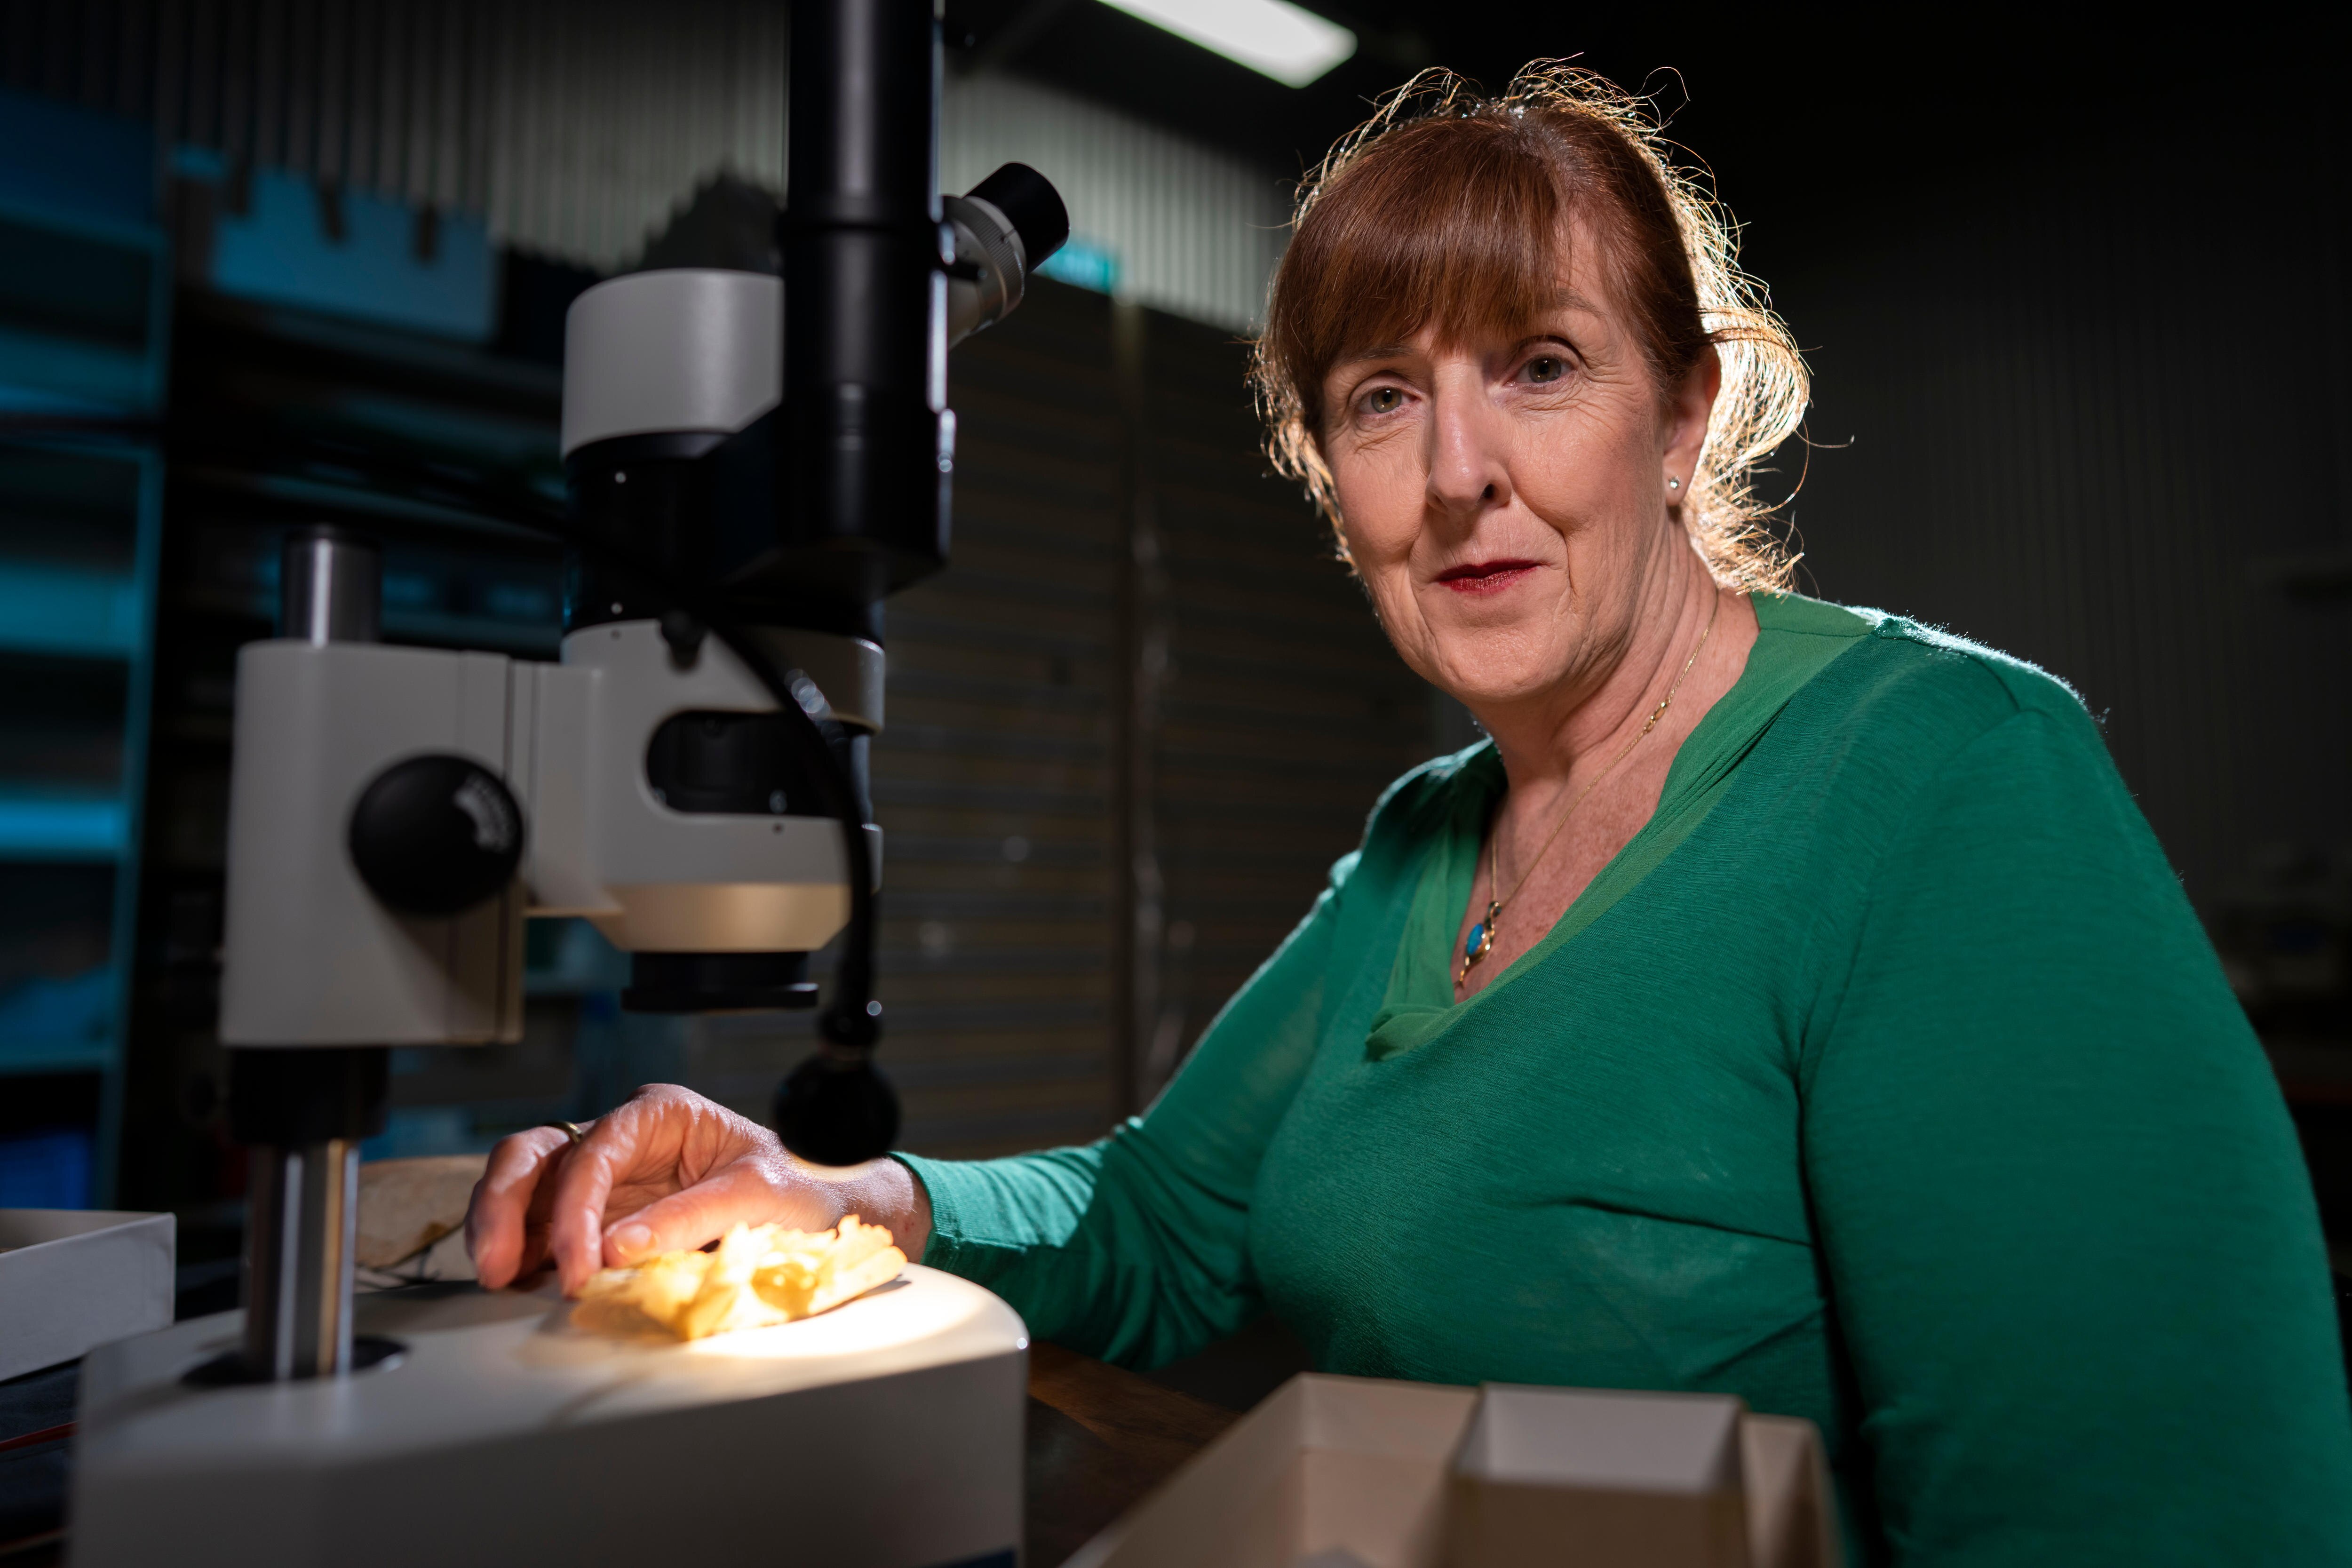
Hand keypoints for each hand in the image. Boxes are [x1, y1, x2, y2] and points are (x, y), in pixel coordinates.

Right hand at [464, 1083, 927, 1294]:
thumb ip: (692, 1216)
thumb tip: (618, 1249)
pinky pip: (541, 1229)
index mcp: (660, 1114)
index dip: (574, 1208)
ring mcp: (604, 1180)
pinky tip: (518, 1284)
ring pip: (525, 1189)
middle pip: (535, 1154)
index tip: (580, 1264)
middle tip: (496, 1265)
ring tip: (498, 1279)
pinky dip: (523, 1253)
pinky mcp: (598, 1220)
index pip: (594, 1150)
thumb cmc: (795, 1188)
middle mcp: (622, 1141)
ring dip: (500, 1229)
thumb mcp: (759, 1194)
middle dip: (503, 1205)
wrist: (817, 1214)